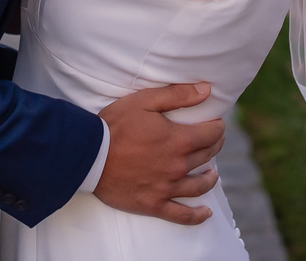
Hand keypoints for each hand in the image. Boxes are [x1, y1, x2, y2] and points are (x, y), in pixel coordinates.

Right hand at [95, 83, 224, 225]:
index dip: (217, 127)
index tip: (215, 124)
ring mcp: (167, 188)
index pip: (212, 134)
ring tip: (212, 174)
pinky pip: (182, 215)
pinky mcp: (154, 204)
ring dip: (209, 178)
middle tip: (212, 142)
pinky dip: (197, 215)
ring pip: (199, 186)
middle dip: (213, 146)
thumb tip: (206, 90)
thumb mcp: (144, 101)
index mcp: (179, 140)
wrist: (88, 156)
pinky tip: (205, 213)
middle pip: (207, 157)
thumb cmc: (115, 125)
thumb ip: (178, 95)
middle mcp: (178, 166)